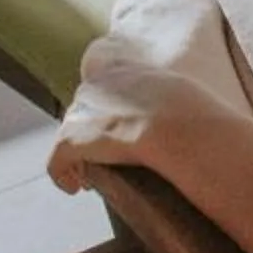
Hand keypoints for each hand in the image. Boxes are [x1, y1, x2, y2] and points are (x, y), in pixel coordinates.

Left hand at [47, 65, 225, 193]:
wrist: (176, 125)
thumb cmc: (191, 115)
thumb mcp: (184, 95)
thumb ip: (174, 99)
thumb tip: (195, 118)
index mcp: (123, 69)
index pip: (98, 64)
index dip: (100, 91)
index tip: (108, 113)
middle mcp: (97, 84)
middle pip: (82, 105)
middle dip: (88, 129)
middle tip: (102, 154)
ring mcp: (81, 111)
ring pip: (70, 133)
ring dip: (77, 154)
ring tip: (88, 175)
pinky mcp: (71, 139)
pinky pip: (56, 161)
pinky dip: (63, 175)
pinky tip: (75, 189)